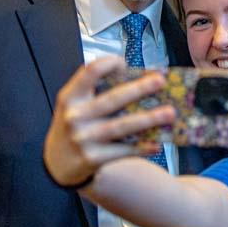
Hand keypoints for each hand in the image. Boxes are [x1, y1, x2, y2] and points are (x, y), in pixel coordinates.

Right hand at [44, 56, 175, 187]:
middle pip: (112, 99)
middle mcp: (75, 116)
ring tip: (170, 113)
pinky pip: (122, 151)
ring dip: (148, 119)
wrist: (57, 164)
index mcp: (70, 97)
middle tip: (160, 81)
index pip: (89, 72)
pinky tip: (157, 144)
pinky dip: (141, 147)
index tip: (124, 62)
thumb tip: (137, 79)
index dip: (108, 64)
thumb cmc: (75, 126)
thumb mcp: (76, 104)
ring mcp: (83, 138)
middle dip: (139, 89)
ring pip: (121, 126)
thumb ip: (97, 91)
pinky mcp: (92, 159)